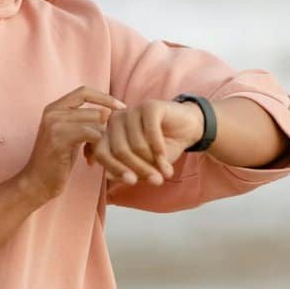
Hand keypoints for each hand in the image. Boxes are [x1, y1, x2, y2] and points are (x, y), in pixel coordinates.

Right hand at [18, 86, 126, 202]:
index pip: (85, 91)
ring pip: (96, 122)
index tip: (122, 108)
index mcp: (54, 107)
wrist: (36, 183)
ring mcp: (55, 124)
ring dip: (103, 140)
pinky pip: (92, 135)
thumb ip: (84, 121)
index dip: (105, 98)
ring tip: (96, 155)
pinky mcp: (59, 139)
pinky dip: (98, 148)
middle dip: (107, 127)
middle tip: (109, 144)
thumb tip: (110, 111)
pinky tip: (90, 161)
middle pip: (94, 110)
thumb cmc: (57, 161)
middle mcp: (53, 111)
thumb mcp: (70, 136)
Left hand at [84, 98, 204, 186]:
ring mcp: (133, 110)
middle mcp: (116, 119)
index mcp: (109, 132)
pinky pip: (151, 133)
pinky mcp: (150, 106)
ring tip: (164, 170)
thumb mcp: (144, 165)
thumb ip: (126, 171)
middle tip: (156, 180)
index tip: (133, 182)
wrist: (187, 128)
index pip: (101, 152)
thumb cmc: (162, 148)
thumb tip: (109, 175)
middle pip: (119, 150)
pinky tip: (165, 156)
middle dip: (139, 169)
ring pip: (136, 144)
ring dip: (152, 161)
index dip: (116, 169)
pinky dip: (159, 149)